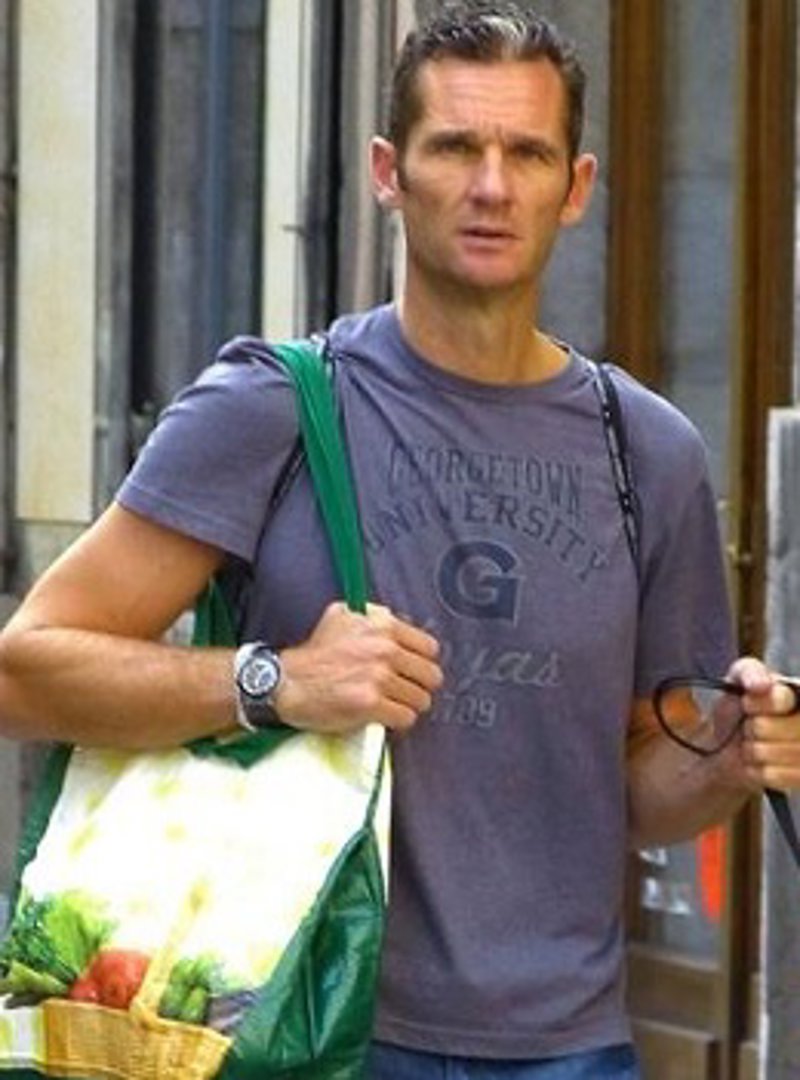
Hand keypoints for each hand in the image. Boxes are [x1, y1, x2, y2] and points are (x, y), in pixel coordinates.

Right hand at [274, 601, 442, 733]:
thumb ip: (373, 616)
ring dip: (408, 705)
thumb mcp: (342, 616)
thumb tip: (396, 621)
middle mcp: (385, 649)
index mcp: (383, 626)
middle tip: (404, 691)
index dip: (421, 662)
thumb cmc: (314, 654)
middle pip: (431, 676)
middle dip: (418, 686)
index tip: (411, 670)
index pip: (430, 648)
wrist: (288, 682)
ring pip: (421, 700)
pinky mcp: (371, 704)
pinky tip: (383, 716)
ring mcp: (379, 677)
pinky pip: (405, 718)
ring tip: (392, 705)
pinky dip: (397, 721)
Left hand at [726, 656, 799, 792]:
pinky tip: (759, 762)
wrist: (731, 745)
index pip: (780, 699)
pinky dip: (756, 770)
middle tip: (752, 725)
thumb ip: (750, 672)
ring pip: (773, 752)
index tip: (747, 703)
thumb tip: (762, 685)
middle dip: (753, 727)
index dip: (758, 703)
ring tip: (754, 743)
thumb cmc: (742, 706)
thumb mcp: (740, 677)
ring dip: (752, 749)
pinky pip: (773, 776)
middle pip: (774, 727)